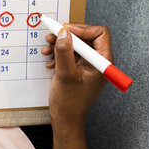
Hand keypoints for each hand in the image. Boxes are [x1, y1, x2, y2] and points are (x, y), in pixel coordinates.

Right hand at [42, 23, 112, 148]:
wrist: (65, 120)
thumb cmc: (70, 102)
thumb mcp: (66, 74)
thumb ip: (64, 52)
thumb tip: (63, 33)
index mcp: (102, 62)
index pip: (99, 34)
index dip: (82, 29)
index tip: (65, 31)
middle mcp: (97, 61)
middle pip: (85, 37)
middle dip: (67, 36)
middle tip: (52, 36)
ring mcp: (87, 65)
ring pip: (75, 45)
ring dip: (59, 45)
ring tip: (47, 49)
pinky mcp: (78, 69)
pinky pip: (69, 54)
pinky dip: (58, 54)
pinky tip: (49, 61)